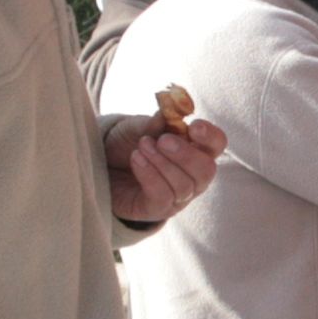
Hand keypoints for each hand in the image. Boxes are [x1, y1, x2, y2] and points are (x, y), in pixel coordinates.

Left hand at [105, 110, 225, 221]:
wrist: (100, 164)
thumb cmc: (126, 144)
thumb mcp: (139, 127)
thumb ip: (156, 121)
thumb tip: (170, 108)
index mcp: (195, 150)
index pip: (217, 144)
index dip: (211, 136)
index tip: (193, 126)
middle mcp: (192, 176)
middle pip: (206, 170)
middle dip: (185, 154)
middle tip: (162, 140)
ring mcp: (177, 197)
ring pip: (184, 185)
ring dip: (161, 163)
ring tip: (141, 147)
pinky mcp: (157, 209)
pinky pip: (162, 196)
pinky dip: (150, 175)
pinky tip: (137, 159)